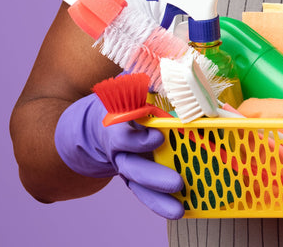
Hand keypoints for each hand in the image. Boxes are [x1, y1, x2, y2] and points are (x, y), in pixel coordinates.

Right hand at [54, 93, 184, 218]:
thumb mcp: (132, 86)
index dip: (138, 138)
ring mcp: (127, 167)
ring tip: (179, 210)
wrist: (101, 120)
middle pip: (133, 167)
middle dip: (154, 177)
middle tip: (177, 183)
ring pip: (139, 186)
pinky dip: (161, 203)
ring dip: (159, 199)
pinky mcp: (135, 178)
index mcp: (116, 125)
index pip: (123, 135)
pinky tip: (182, 210)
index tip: (158, 137)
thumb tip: (175, 73)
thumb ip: (149, 82)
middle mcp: (119, 150)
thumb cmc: (124, 99)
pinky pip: (146, 194)